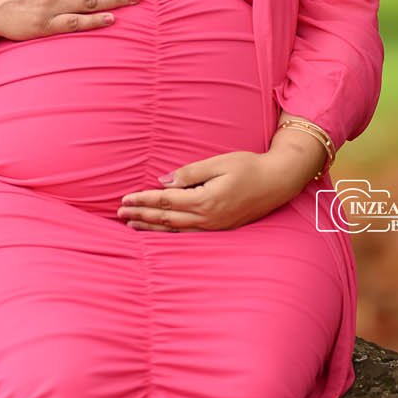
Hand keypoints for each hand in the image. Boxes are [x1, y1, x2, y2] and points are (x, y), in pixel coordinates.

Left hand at [117, 147, 309, 230]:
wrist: (278, 182)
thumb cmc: (249, 167)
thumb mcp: (219, 163)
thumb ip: (190, 173)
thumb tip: (164, 181)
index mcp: (205, 200)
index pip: (165, 201)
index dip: (143, 200)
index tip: (124, 200)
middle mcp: (208, 218)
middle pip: (166, 219)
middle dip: (141, 216)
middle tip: (120, 215)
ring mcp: (215, 226)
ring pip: (175, 230)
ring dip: (152, 228)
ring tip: (132, 225)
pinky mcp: (221, 228)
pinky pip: (189, 235)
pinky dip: (170, 234)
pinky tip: (160, 232)